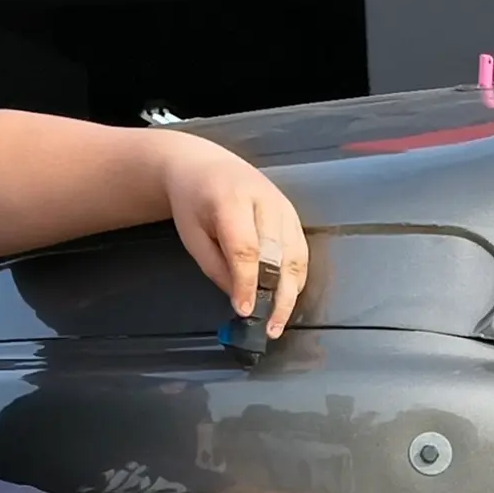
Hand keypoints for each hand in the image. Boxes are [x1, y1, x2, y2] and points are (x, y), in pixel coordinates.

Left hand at [158, 135, 308, 334]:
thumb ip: (216, 268)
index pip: (246, 249)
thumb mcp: (192, 235)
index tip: (245, 311)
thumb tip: (242, 300)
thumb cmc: (193, 201)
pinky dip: (296, 278)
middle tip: (270, 326)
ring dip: (291, 292)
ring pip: (296, 255)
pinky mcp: (293, 213)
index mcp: (232, 200)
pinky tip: (287, 297)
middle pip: (278, 254)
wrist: (205, 166)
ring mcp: (284, 205)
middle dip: (276, 294)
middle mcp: (265, 200)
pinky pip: (301, 251)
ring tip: (280, 320)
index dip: (248, 283)